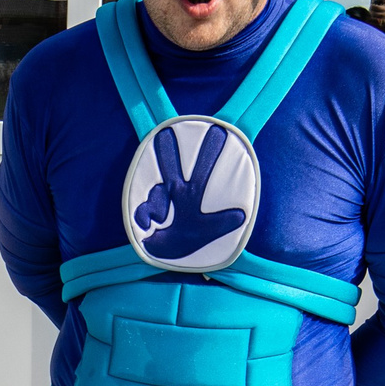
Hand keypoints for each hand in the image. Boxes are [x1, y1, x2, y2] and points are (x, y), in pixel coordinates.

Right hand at [132, 123, 247, 260]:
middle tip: (166, 133)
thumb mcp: (210, 230)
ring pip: (157, 193)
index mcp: (193, 192)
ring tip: (162, 221)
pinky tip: (149, 226)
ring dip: (158, 206)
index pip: (202, 168)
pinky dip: (144, 217)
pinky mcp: (142, 212)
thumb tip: (242, 215)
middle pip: (170, 166)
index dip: (209, 151)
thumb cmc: (190, 237)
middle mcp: (174, 191)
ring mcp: (157, 200)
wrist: (167, 254)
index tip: (218, 131)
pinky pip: (143, 210)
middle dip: (168, 152)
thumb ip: (224, 222)